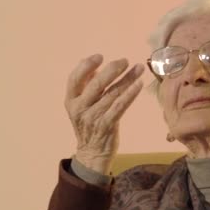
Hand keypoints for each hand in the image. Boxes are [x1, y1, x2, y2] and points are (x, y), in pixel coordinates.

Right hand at [65, 54, 143, 173]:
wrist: (92, 153)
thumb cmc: (89, 126)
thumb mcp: (81, 106)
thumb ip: (85, 87)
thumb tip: (94, 67)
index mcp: (71, 101)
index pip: (75, 78)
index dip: (86, 65)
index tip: (99, 56)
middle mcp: (80, 108)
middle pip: (96, 84)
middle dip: (112, 69)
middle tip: (125, 61)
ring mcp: (93, 117)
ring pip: (112, 93)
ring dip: (127, 79)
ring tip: (138, 68)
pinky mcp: (107, 125)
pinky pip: (120, 106)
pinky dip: (130, 94)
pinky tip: (138, 84)